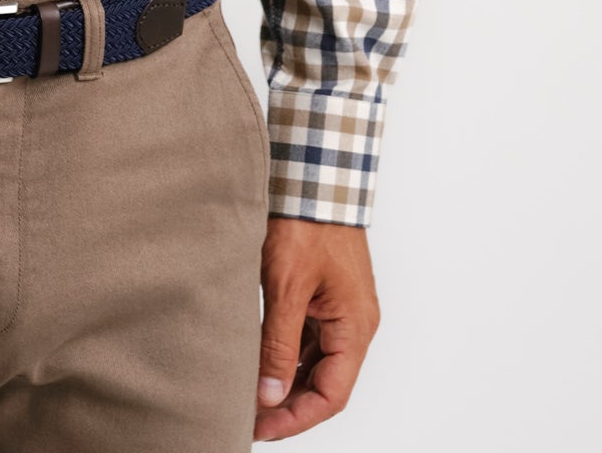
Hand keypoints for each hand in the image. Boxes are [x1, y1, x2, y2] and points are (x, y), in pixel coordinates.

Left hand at [253, 215, 380, 440]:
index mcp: (355, 328)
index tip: (259, 429)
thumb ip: (277, 344)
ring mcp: (339, 309)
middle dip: (287, 405)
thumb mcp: (286, 287)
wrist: (312, 175)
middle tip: (246, 417)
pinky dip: (284, 353)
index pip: (330, 395)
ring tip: (246, 393)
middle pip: (324, 383)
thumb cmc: (305, 224)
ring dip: (284, 380)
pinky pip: (307, 336)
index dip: (295, 418)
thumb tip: (268, 395)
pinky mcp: (323, 294)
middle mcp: (353, 324)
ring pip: (313, 361)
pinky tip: (256, 358)